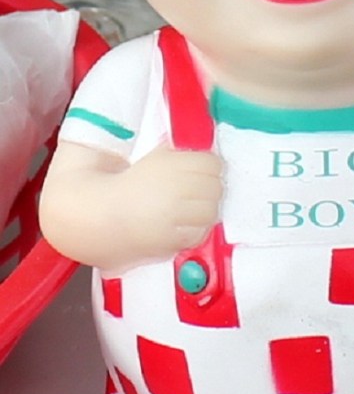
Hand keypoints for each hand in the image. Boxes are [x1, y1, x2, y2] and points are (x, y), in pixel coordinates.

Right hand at [117, 145, 222, 262]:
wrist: (97, 217)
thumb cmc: (122, 186)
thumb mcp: (153, 158)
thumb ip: (178, 155)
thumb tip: (203, 153)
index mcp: (170, 165)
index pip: (213, 164)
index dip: (208, 167)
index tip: (202, 170)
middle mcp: (176, 189)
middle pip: (215, 187)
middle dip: (209, 188)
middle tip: (197, 190)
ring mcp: (176, 216)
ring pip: (211, 211)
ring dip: (205, 209)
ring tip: (190, 208)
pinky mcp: (173, 240)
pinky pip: (199, 233)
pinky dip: (196, 229)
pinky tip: (183, 224)